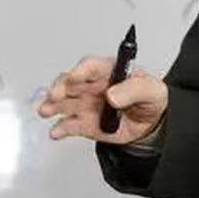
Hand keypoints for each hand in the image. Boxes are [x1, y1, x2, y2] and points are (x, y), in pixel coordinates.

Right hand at [36, 55, 168, 143]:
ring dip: (53, 105)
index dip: (82, 69)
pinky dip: (61, 128)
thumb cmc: (150, 98)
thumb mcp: (151, 90)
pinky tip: (56, 131)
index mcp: (109, 71)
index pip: (92, 66)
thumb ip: (134, 90)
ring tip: (46, 110)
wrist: (151, 124)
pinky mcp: (84, 123)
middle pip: (71, 82)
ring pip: (65, 101)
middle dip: (61, 86)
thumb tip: (113, 94)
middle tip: (56, 94)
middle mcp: (93, 85)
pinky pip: (69, 125)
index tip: (75, 75)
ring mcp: (86, 104)